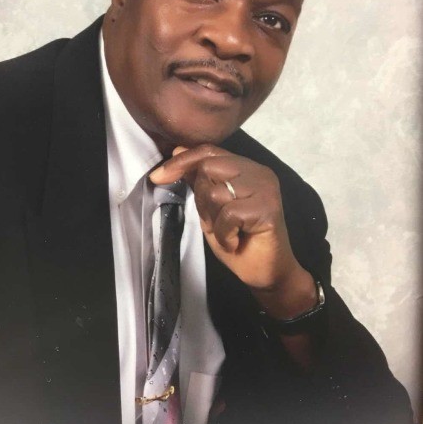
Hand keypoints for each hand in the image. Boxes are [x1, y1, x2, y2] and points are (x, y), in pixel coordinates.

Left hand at [150, 144, 316, 319]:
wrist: (266, 273)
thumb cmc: (239, 240)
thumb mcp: (210, 206)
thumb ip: (198, 179)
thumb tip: (177, 150)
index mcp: (246, 168)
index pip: (208, 151)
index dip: (181, 161)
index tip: (157, 177)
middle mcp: (259, 172)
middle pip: (209, 167)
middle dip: (201, 198)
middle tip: (213, 221)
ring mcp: (265, 188)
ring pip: (216, 192)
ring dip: (213, 219)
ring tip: (228, 232)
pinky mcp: (268, 208)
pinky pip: (229, 214)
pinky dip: (225, 233)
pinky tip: (235, 241)